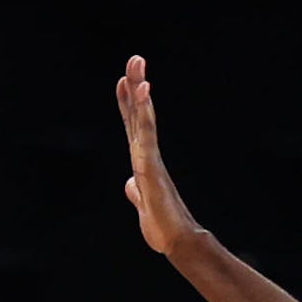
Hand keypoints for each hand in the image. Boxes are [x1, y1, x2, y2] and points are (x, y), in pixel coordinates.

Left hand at [115, 53, 200, 256]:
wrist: (176, 243)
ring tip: (139, 69)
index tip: (124, 80)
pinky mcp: (151, 169)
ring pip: (143, 121)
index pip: (133, 126)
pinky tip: (142, 98)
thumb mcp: (142, 204)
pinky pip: (145, 137)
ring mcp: (150, 160)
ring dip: (140, 94)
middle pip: (139, 115)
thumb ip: (136, 191)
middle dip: (136, 86)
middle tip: (135, 58)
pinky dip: (143, 116)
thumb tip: (130, 184)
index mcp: (142, 161)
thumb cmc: (163, 226)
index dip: (128, 103)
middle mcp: (146, 155)